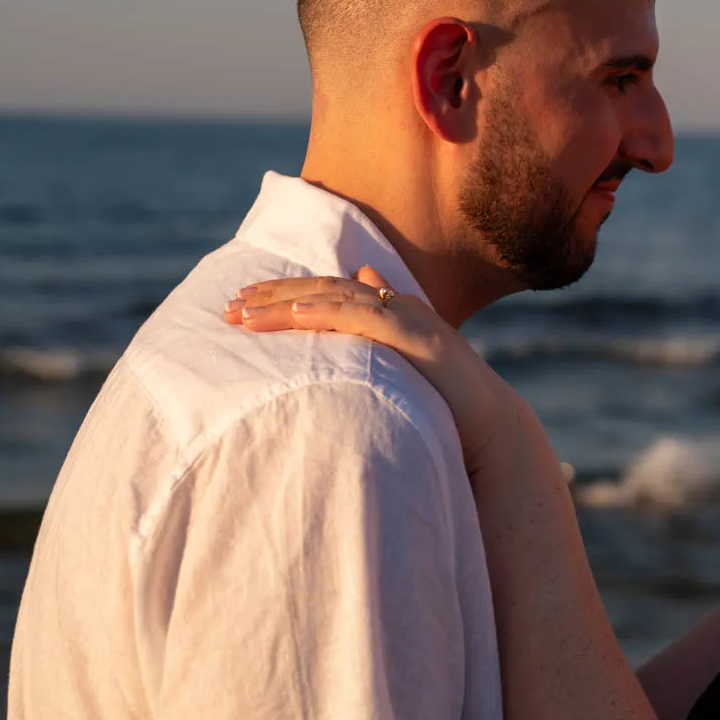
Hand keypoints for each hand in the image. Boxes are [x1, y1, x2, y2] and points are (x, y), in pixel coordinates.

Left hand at [224, 266, 513, 469]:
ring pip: (336, 298)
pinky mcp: (417, 338)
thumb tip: (357, 303)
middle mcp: (399, 307)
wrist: (492, 431)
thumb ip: (377, 345)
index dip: (284, 294)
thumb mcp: (402, 373)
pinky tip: (294, 314)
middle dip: (273, 295)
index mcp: (394, 313)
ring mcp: (409, 319)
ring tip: (244, 313)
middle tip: (228, 305)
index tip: (243, 304)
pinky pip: (363, 318)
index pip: (329, 292)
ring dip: (286, 303)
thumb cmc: (447, 409)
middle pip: (325, 288)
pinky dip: (327, 312)